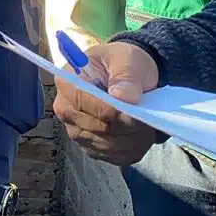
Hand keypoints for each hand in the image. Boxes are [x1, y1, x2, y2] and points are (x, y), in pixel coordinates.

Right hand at [51, 40, 162, 165]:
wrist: (127, 76)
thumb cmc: (123, 62)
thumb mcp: (127, 59)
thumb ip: (126, 75)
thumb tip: (124, 96)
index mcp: (67, 83)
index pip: (90, 106)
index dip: (116, 112)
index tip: (138, 110)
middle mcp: (65, 110)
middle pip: (101, 129)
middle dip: (128, 126)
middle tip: (150, 118)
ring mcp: (76, 131)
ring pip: (110, 146)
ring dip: (134, 139)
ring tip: (147, 124)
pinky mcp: (91, 147)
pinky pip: (116, 156)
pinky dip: (133, 149)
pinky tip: (140, 134)